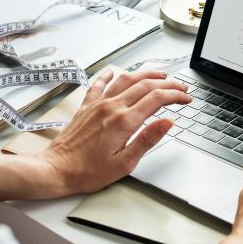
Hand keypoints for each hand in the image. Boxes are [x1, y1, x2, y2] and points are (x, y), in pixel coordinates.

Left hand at [40, 68, 191, 195]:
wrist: (56, 169)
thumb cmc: (87, 172)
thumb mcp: (125, 163)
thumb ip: (148, 139)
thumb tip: (167, 123)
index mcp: (124, 121)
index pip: (157, 99)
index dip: (175, 96)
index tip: (186, 98)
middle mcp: (112, 107)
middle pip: (146, 85)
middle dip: (167, 83)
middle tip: (180, 88)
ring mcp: (98, 104)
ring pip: (126, 79)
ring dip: (145, 74)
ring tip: (159, 75)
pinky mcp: (86, 106)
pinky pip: (99, 84)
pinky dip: (109, 75)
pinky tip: (114, 72)